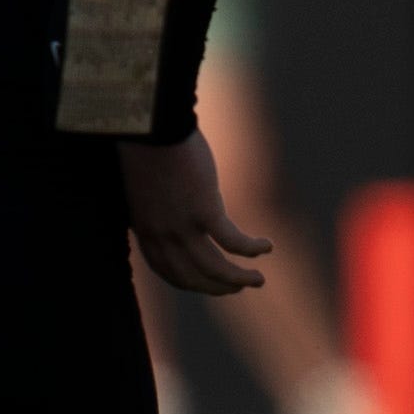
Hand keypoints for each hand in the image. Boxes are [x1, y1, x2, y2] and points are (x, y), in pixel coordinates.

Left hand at [121, 127, 269, 295]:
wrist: (151, 126)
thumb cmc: (148, 146)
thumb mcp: (146, 185)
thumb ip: (157, 205)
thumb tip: (174, 206)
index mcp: (146, 230)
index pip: (167, 270)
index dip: (189, 282)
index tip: (206, 284)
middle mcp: (163, 235)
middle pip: (192, 277)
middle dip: (217, 287)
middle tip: (238, 287)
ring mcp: (183, 226)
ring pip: (215, 269)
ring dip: (238, 279)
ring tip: (258, 280)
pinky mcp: (205, 211)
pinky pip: (233, 242)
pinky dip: (252, 249)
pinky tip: (267, 246)